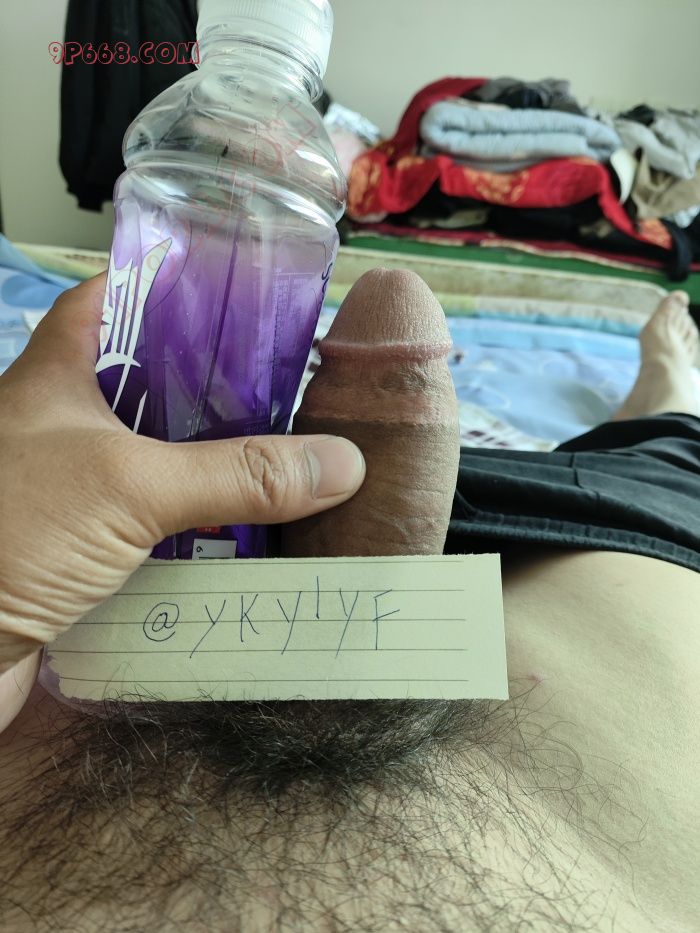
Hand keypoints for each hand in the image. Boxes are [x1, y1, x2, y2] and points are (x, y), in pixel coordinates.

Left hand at [0, 273, 364, 677]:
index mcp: (55, 377)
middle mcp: (62, 424)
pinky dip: (197, 521)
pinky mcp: (85, 545)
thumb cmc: (11, 535)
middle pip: (149, 383)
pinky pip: (155, 519)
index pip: (112, 300)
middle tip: (282, 386)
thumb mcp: (131, 485)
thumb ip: (237, 473)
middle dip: (213, 385)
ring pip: (156, 456)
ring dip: (211, 461)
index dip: (167, 286)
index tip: (231, 294)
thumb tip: (339, 463)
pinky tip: (246, 527)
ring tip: (281, 453)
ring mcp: (73, 486)